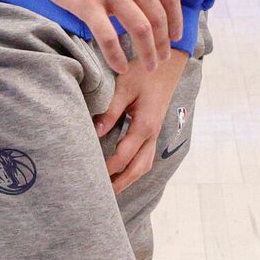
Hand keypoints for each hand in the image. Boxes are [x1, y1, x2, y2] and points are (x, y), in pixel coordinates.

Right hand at [3, 0, 181, 74]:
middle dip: (163, 43)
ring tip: (148, 66)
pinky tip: (121, 67)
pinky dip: (117, 56)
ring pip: (140, 29)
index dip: (176, 21)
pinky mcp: (85, 2)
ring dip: (147, 53)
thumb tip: (147, 4)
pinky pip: (108, 37)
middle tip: (162, 58)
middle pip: (158, 17)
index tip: (176, 37)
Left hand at [94, 48, 187, 192]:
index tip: (92, 175)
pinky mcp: (153, 130)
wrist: (167, 64)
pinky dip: (135, 168)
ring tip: (112, 188)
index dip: (108, 168)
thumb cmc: (144, 73)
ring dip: (129, 178)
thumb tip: (95, 131)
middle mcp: (152, 134)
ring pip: (144, 164)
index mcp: (145, 126)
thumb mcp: (124, 87)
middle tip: (103, 195)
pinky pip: (146, 156)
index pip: (124, 156)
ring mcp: (155, 133)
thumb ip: (110, 111)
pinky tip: (124, 170)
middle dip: (121, 182)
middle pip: (138, 168)